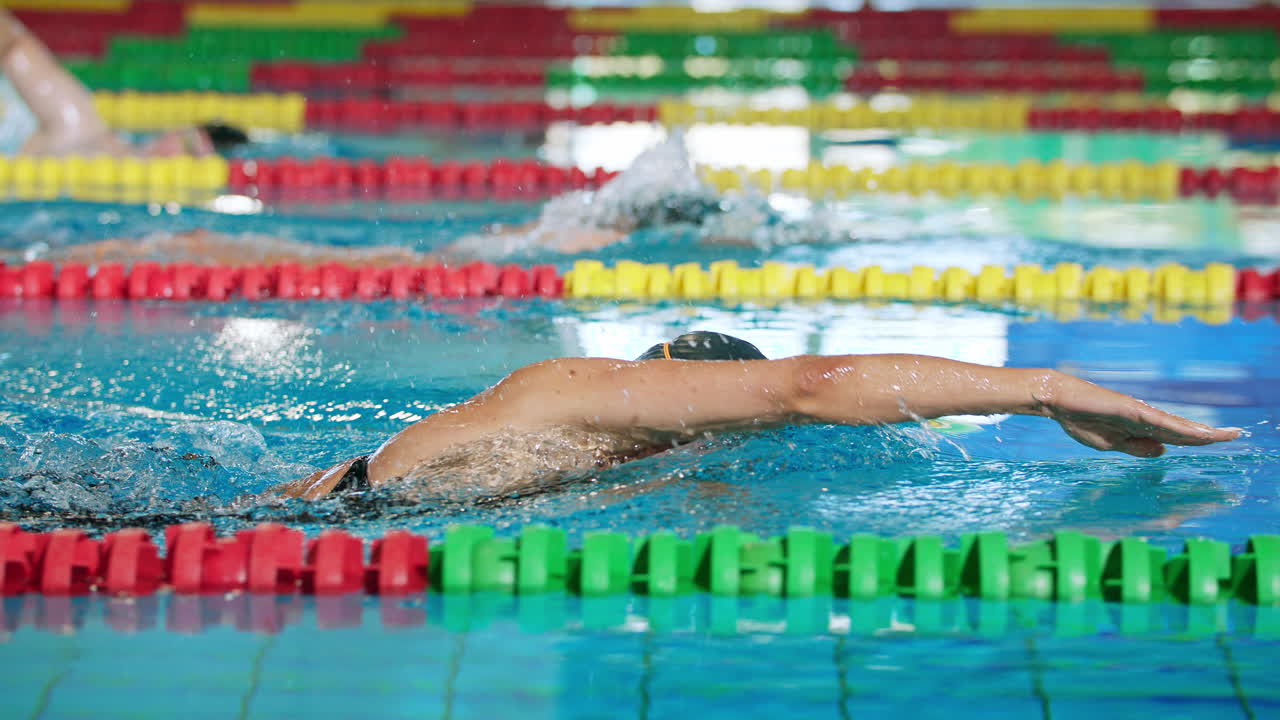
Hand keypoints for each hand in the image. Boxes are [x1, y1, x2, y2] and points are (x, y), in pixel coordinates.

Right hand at [1038, 373, 1240, 456]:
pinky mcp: (1131, 409)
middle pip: (1182, 429)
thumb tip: (1164, 450)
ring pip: (1176, 425)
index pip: (1174, 436)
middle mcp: (1144, 418)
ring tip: (1225, 435)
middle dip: (1209, 434)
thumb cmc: (1080, 419)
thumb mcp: (1110, 444)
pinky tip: (1195, 433)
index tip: (1218, 441)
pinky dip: (1179, 428)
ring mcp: (1139, 412)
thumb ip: (1136, 447)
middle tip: (1236, 435)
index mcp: (1139, 428)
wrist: (1059, 400)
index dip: (1197, 439)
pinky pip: (1160, 421)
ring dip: (1201, 432)